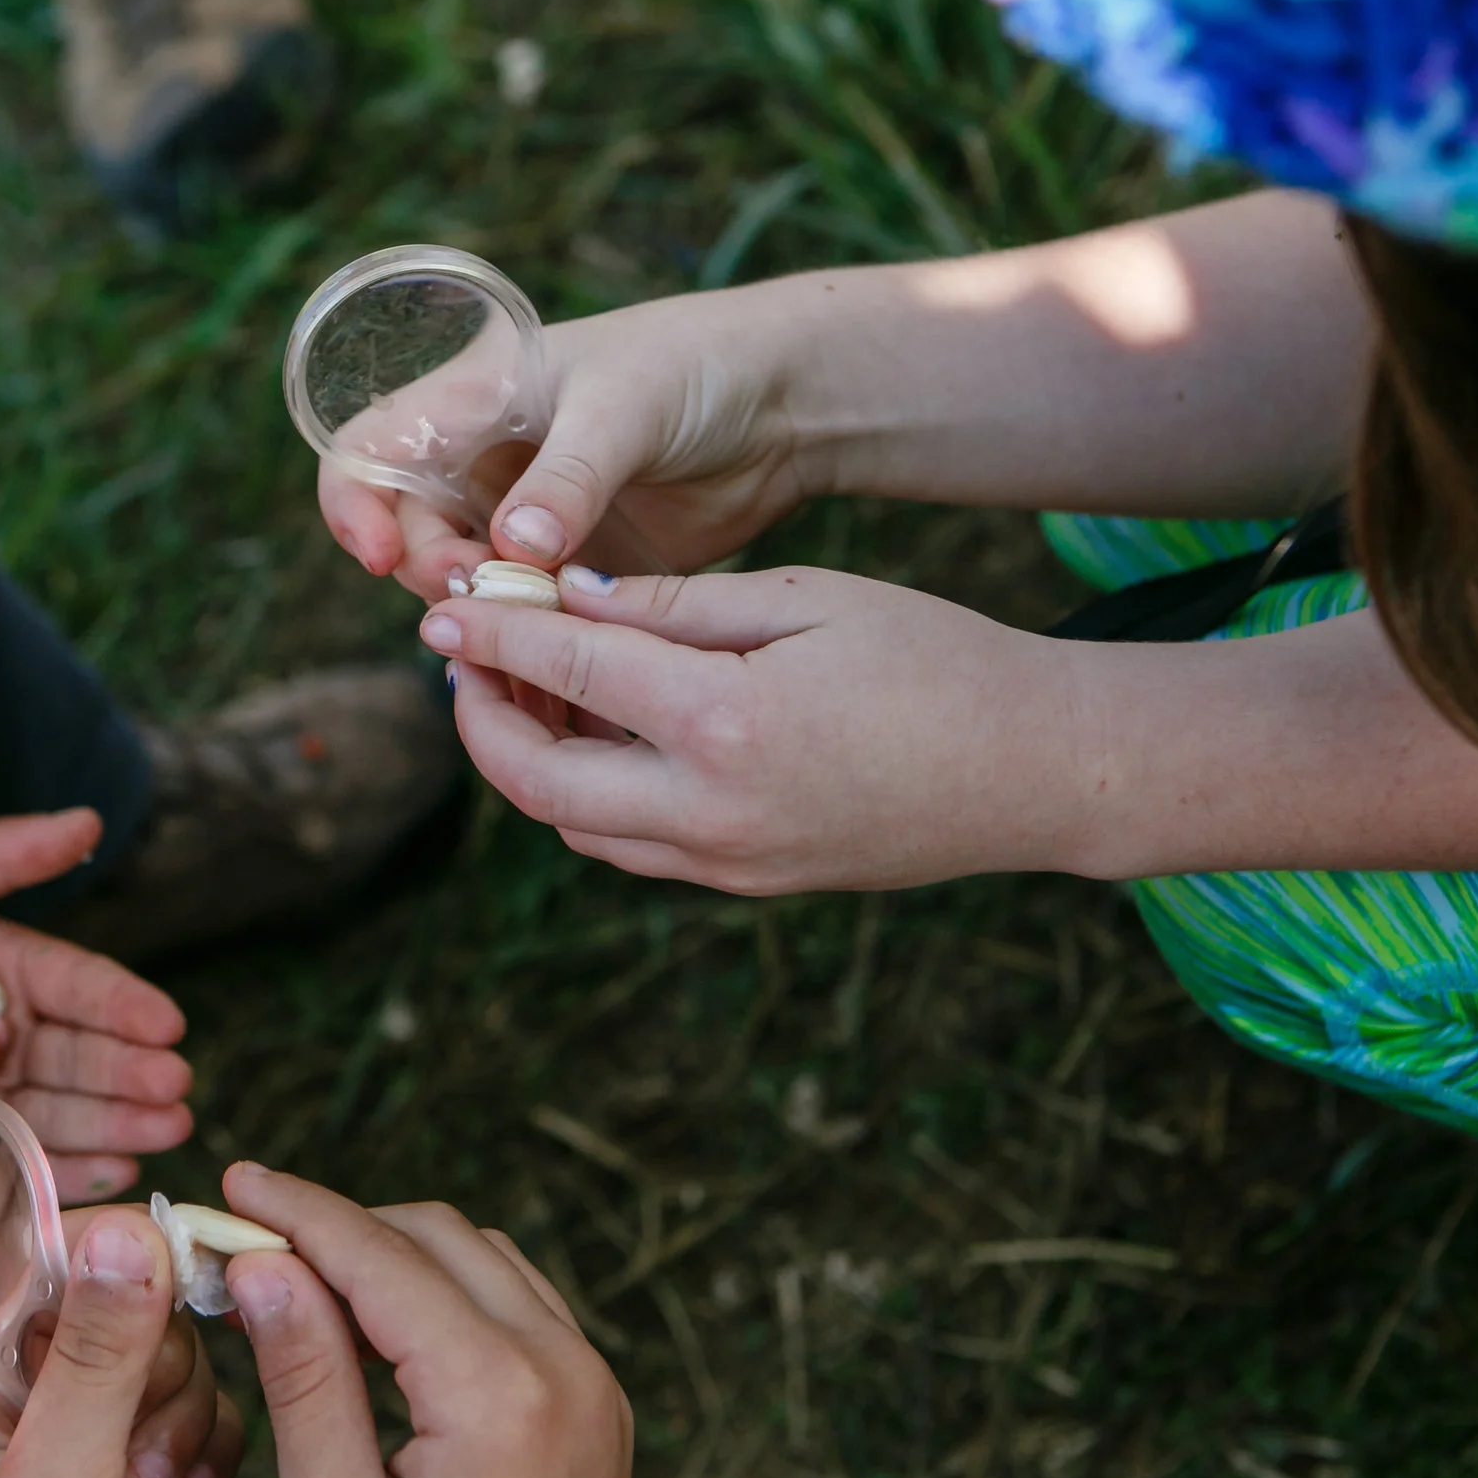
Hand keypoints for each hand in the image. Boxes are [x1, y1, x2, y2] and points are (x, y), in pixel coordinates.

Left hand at [0, 810, 193, 1200]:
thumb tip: (91, 818)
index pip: (76, 985)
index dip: (123, 1006)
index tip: (165, 1024)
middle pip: (78, 1056)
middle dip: (131, 1076)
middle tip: (172, 1091)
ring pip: (59, 1112)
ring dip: (115, 1126)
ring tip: (160, 1136)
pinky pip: (11, 1162)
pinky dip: (63, 1172)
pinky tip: (105, 1173)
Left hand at [0, 1205, 245, 1477]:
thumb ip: (95, 1358)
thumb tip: (133, 1233)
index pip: (49, 1243)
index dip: (127, 1251)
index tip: (183, 1275)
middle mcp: (11, 1370)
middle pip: (128, 1293)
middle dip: (159, 1374)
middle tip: (136, 1462)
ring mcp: (69, 1406)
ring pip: (169, 1348)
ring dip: (184, 1423)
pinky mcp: (118, 1440)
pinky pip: (192, 1401)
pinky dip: (204, 1449)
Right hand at [219, 1163, 632, 1477]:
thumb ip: (307, 1387)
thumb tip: (264, 1268)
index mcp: (500, 1395)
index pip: (379, 1256)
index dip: (296, 1213)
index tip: (230, 1186)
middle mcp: (565, 1369)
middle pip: (436, 1236)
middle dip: (341, 1228)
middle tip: (249, 1247)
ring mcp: (594, 1387)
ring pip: (484, 1259)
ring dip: (396, 1255)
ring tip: (302, 1284)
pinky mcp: (599, 1410)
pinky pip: (521, 1305)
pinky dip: (448, 1292)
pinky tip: (380, 1328)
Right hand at [320, 291, 810, 601]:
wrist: (784, 403)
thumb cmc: (697, 366)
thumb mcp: (627, 406)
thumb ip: (570, 476)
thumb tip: (514, 548)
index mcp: (472, 398)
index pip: (369, 450)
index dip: (354, 505)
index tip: (384, 558)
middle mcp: (484, 459)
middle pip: (410, 533)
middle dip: (433, 572)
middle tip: (486, 596)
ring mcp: (525, 518)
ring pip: (464, 583)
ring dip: (483, 612)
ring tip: (530, 625)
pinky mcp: (571, 567)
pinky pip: (525, 614)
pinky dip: (526, 638)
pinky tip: (549, 660)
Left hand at [415, 565, 1089, 893]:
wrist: (1034, 770)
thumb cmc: (936, 659)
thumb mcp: (806, 598)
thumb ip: (676, 605)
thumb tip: (568, 595)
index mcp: (723, 724)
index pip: (567, 668)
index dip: (492, 632)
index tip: (443, 607)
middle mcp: (710, 812)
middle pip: (538, 779)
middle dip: (480, 717)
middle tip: (464, 659)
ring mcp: (727, 862)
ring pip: (576, 824)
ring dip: (529, 759)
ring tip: (525, 685)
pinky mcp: (748, 882)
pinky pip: (632, 845)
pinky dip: (589, 793)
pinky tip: (598, 730)